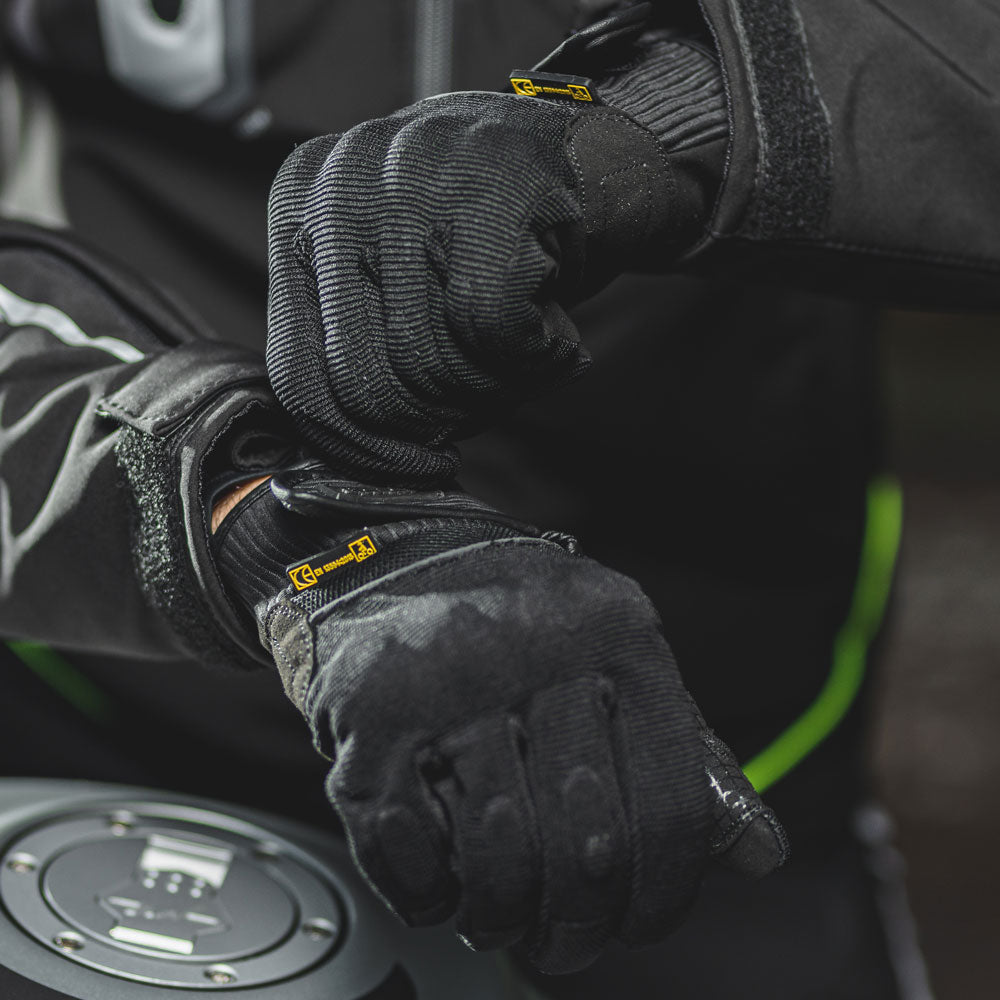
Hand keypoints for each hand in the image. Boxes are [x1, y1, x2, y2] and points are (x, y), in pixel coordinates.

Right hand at [213, 470, 785, 972]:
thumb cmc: (515, 619)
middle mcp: (537, 646)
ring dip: (504, 915)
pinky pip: (405, 842)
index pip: (673, 802)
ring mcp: (448, 675)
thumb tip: (760, 854)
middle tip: (566, 940)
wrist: (394, 555)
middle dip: (581, 921)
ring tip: (502, 918)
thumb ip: (685, 751)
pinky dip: (426, 893)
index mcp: (616, 633)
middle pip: (586, 839)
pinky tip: (439, 890)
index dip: (665, 892)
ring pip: (499, 850)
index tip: (641, 922)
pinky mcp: (370, 709)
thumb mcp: (616, 656)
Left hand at [266, 85, 694, 485]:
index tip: (407, 468)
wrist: (584, 161)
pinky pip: (492, 329)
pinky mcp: (491, 188)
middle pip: (364, 382)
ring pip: (429, 362)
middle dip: (434, 419)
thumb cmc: (486, 235)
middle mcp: (340, 187)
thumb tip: (370, 458)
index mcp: (298, 210)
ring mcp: (412, 179)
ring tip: (520, 349)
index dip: (358, 446)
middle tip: (481, 400)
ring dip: (492, 387)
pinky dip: (536, 355)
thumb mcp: (398, 282)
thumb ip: (365, 354)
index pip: (297, 373)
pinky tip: (550, 328)